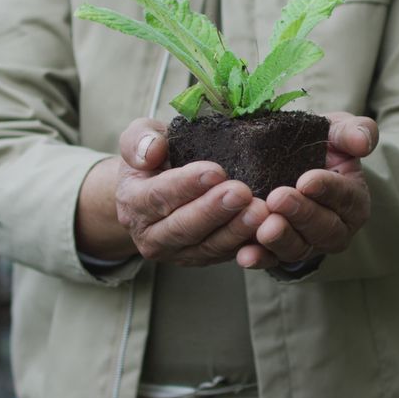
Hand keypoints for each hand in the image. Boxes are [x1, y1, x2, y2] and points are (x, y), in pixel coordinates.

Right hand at [115, 118, 269, 265]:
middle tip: (241, 193)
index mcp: (133, 202)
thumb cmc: (152, 160)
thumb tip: (153, 151)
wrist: (151, 191)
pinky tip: (265, 230)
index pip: (158, 195)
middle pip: (183, 227)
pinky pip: (225, 256)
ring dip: (235, 231)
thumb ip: (139, 140)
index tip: (215, 171)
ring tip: (260, 212)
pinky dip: (247, 245)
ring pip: (207, 246)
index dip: (186, 185)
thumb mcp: (138, 138)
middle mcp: (151, 235)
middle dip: (214, 211)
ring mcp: (176, 252)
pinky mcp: (200, 259)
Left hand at [236, 112, 377, 268]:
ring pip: (299, 248)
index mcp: (354, 200)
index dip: (327, 189)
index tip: (306, 180)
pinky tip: (245, 255)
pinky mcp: (282, 253)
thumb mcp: (338, 132)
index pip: (345, 196)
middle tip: (278, 199)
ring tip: (264, 228)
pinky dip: (259, 258)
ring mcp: (309, 244)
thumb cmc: (319, 146)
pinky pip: (272, 260)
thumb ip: (355, 131)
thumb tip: (363, 142)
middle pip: (324, 227)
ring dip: (281, 239)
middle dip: (301, 214)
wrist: (289, 161)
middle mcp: (336, 228)